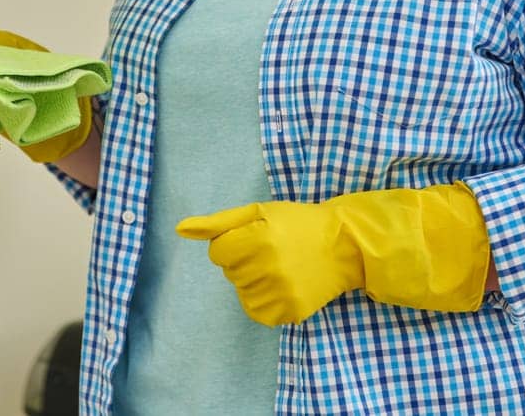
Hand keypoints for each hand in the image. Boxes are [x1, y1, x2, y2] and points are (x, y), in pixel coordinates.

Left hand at [177, 183, 489, 326]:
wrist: (344, 245)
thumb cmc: (298, 223)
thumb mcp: (258, 211)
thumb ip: (217, 223)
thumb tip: (180, 229)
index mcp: (259, 238)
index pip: (218, 252)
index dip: (233, 243)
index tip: (256, 237)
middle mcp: (268, 267)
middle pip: (230, 273)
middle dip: (245, 260)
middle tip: (273, 249)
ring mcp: (281, 293)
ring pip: (242, 293)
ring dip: (253, 281)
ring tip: (279, 266)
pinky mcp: (291, 312)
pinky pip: (258, 313)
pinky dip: (264, 301)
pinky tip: (282, 285)